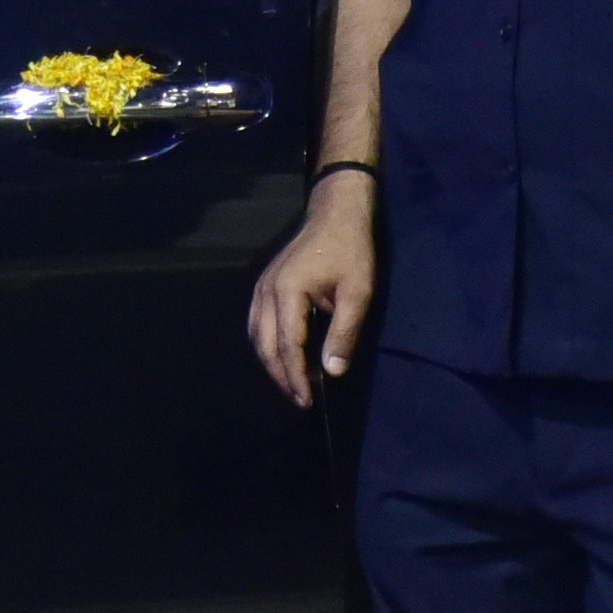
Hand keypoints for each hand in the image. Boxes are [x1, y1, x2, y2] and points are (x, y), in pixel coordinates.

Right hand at [246, 176, 375, 408]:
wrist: (336, 212)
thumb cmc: (350, 250)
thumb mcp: (357, 292)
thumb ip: (344, 332)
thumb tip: (332, 371)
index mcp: (288, 292)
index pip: (286, 346)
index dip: (295, 376)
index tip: (307, 400)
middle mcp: (267, 291)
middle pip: (264, 344)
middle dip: (280, 375)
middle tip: (300, 399)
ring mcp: (262, 285)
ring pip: (255, 334)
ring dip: (270, 362)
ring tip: (291, 383)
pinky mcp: (265, 283)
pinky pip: (255, 322)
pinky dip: (265, 344)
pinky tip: (280, 355)